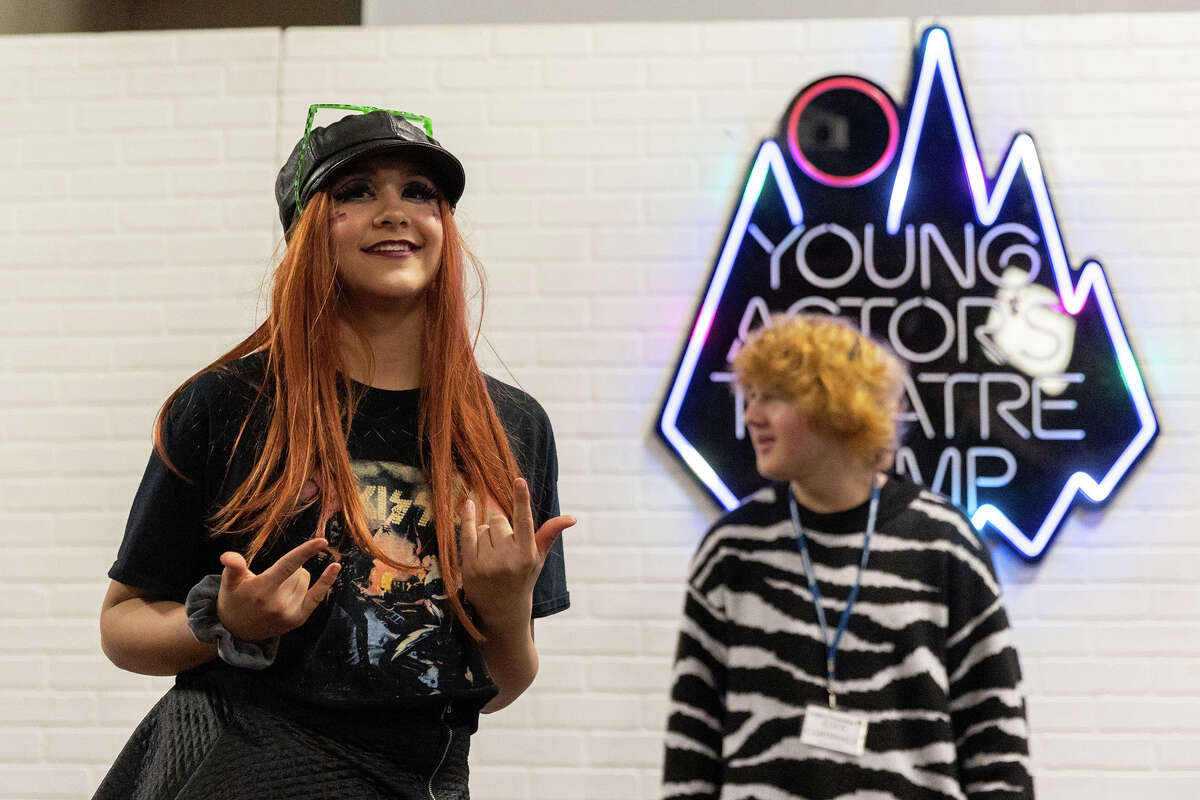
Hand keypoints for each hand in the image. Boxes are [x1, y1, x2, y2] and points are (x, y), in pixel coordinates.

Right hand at [216, 537, 340, 641]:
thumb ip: (233, 567)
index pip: (288, 566)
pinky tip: (335, 567)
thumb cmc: (234, 599)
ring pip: (305, 580)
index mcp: (262, 590)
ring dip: (295, 580)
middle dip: (288, 570)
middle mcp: (278, 604)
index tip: (323, 541)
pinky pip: (317, 596)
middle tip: (269, 582)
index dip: (306, 552)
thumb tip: (228, 556)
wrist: (237, 631)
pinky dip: (326, 582)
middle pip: (299, 572)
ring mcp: (290, 613)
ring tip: (275, 592)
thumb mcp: (229, 582)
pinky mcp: (298, 619)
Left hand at [460, 478, 574, 634]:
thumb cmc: (523, 578)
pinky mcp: (469, 567)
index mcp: (527, 555)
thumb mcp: (538, 557)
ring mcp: (487, 564)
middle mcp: (507, 560)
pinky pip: (467, 533)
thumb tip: (571, 518)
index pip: (524, 521)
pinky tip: (469, 505)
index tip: (519, 481)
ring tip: (493, 551)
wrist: (503, 611)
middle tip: (504, 542)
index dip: (522, 499)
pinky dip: (468, 518)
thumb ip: (549, 534)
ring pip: (482, 527)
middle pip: (499, 520)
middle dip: (500, 524)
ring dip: (486, 531)